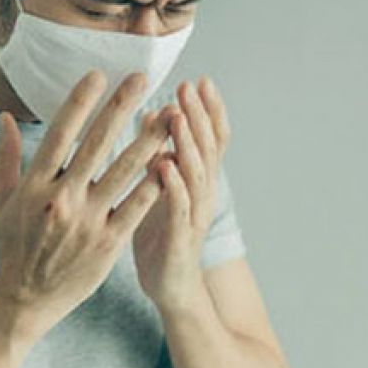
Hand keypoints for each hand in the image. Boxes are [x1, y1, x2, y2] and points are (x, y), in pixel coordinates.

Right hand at [0, 70, 170, 339]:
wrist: (24, 299)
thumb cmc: (12, 244)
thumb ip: (5, 157)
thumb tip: (6, 117)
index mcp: (34, 184)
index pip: (60, 133)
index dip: (80, 102)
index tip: (98, 75)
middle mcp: (61, 198)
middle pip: (97, 144)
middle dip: (121, 107)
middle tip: (142, 78)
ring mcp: (87, 221)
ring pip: (124, 172)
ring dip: (149, 140)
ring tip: (169, 115)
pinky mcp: (107, 243)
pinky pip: (136, 207)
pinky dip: (153, 183)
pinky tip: (171, 161)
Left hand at [132, 76, 231, 309]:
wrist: (171, 286)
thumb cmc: (162, 232)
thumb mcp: (161, 186)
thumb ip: (161, 150)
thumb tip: (155, 112)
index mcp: (199, 179)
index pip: (211, 138)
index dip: (209, 110)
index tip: (201, 80)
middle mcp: (204, 194)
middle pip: (208, 149)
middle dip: (199, 117)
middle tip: (189, 87)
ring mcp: (194, 216)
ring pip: (196, 175)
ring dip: (188, 144)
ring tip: (178, 117)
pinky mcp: (180, 239)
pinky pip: (178, 209)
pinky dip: (174, 186)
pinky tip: (164, 166)